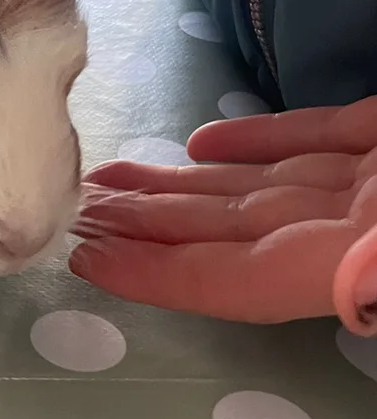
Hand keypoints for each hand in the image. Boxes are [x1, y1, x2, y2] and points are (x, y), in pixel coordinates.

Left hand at [70, 96, 376, 326]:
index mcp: (352, 262)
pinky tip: (199, 144)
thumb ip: (357, 262)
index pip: (233, 278)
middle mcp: (351, 235)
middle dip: (145, 227)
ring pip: (258, 189)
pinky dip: (256, 141)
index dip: (155, 274)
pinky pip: (313, 141)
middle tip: (72, 212)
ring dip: (181, 185)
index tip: (85, 258)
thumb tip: (319, 274)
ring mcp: (369, 186)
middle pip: (228, 235)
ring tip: (106, 178)